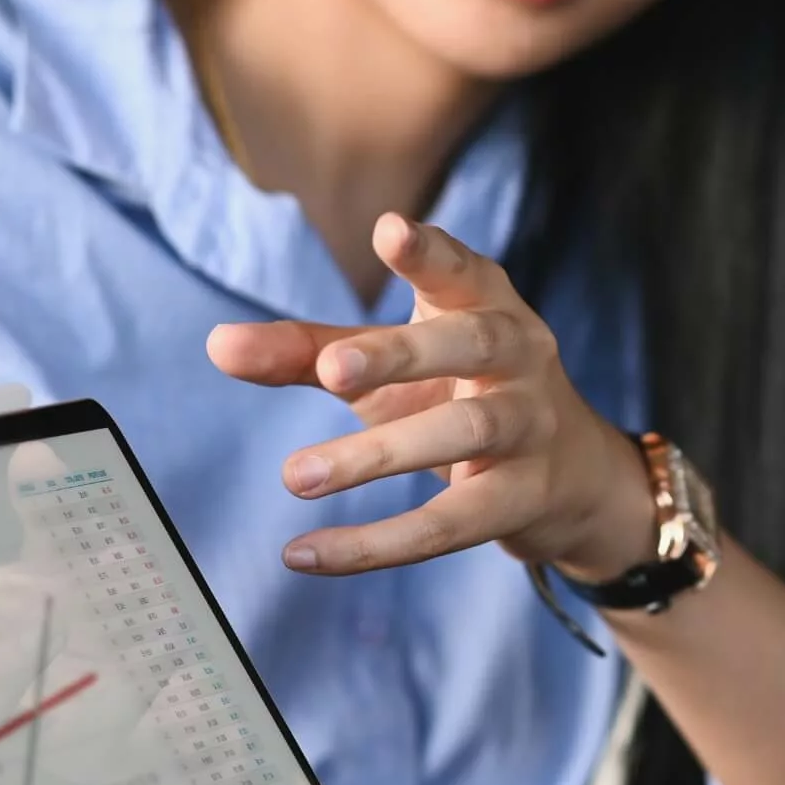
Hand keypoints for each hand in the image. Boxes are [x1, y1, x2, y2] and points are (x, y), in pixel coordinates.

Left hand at [208, 213, 655, 582]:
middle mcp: (519, 354)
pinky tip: (305, 554)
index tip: (391, 231)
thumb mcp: (386, 369)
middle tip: (331, 369)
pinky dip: (374, 545)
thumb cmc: (457, 395)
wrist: (567, 478)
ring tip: (295, 476)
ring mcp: (529, 425)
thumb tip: (216, 343)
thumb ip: (307, 352)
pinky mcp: (521, 499)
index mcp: (484, 303)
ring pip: (463, 431)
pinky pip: (448, 525)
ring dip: (377, 454)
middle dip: (400, 353)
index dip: (430, 252)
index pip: (460, 269)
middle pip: (467, 343)